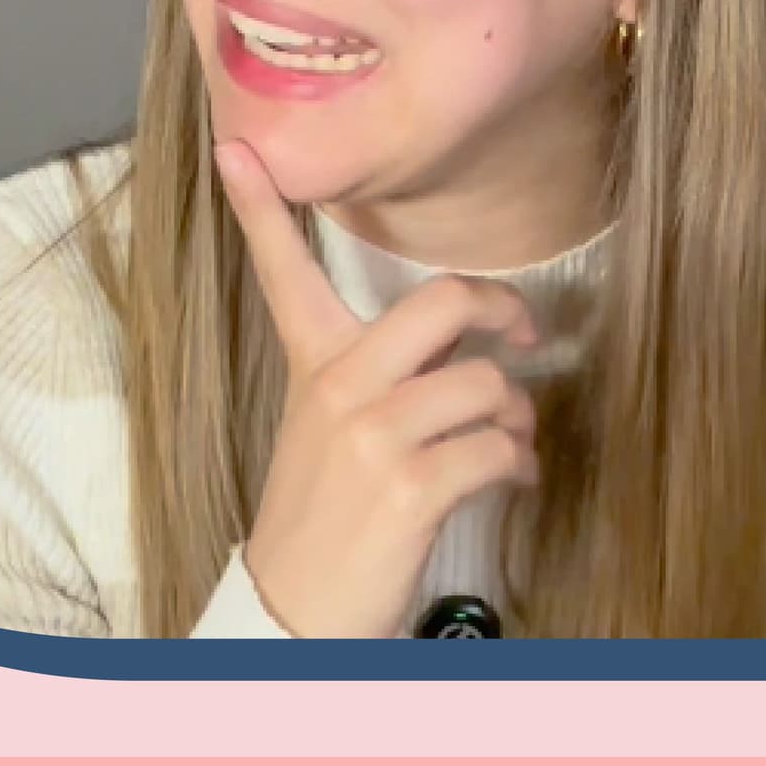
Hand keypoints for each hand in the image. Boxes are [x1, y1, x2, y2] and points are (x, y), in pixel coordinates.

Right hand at [214, 139, 541, 636]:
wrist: (297, 618)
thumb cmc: (327, 523)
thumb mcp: (331, 434)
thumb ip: (380, 375)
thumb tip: (467, 344)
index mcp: (313, 367)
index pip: (282, 273)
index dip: (261, 208)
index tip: (238, 147)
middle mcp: (338, 390)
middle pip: (443, 302)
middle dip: (506, 312)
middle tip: (526, 332)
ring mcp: (373, 437)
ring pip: (488, 385)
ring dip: (520, 417)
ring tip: (511, 443)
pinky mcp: (410, 489)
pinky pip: (499, 448)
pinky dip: (520, 465)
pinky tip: (510, 480)